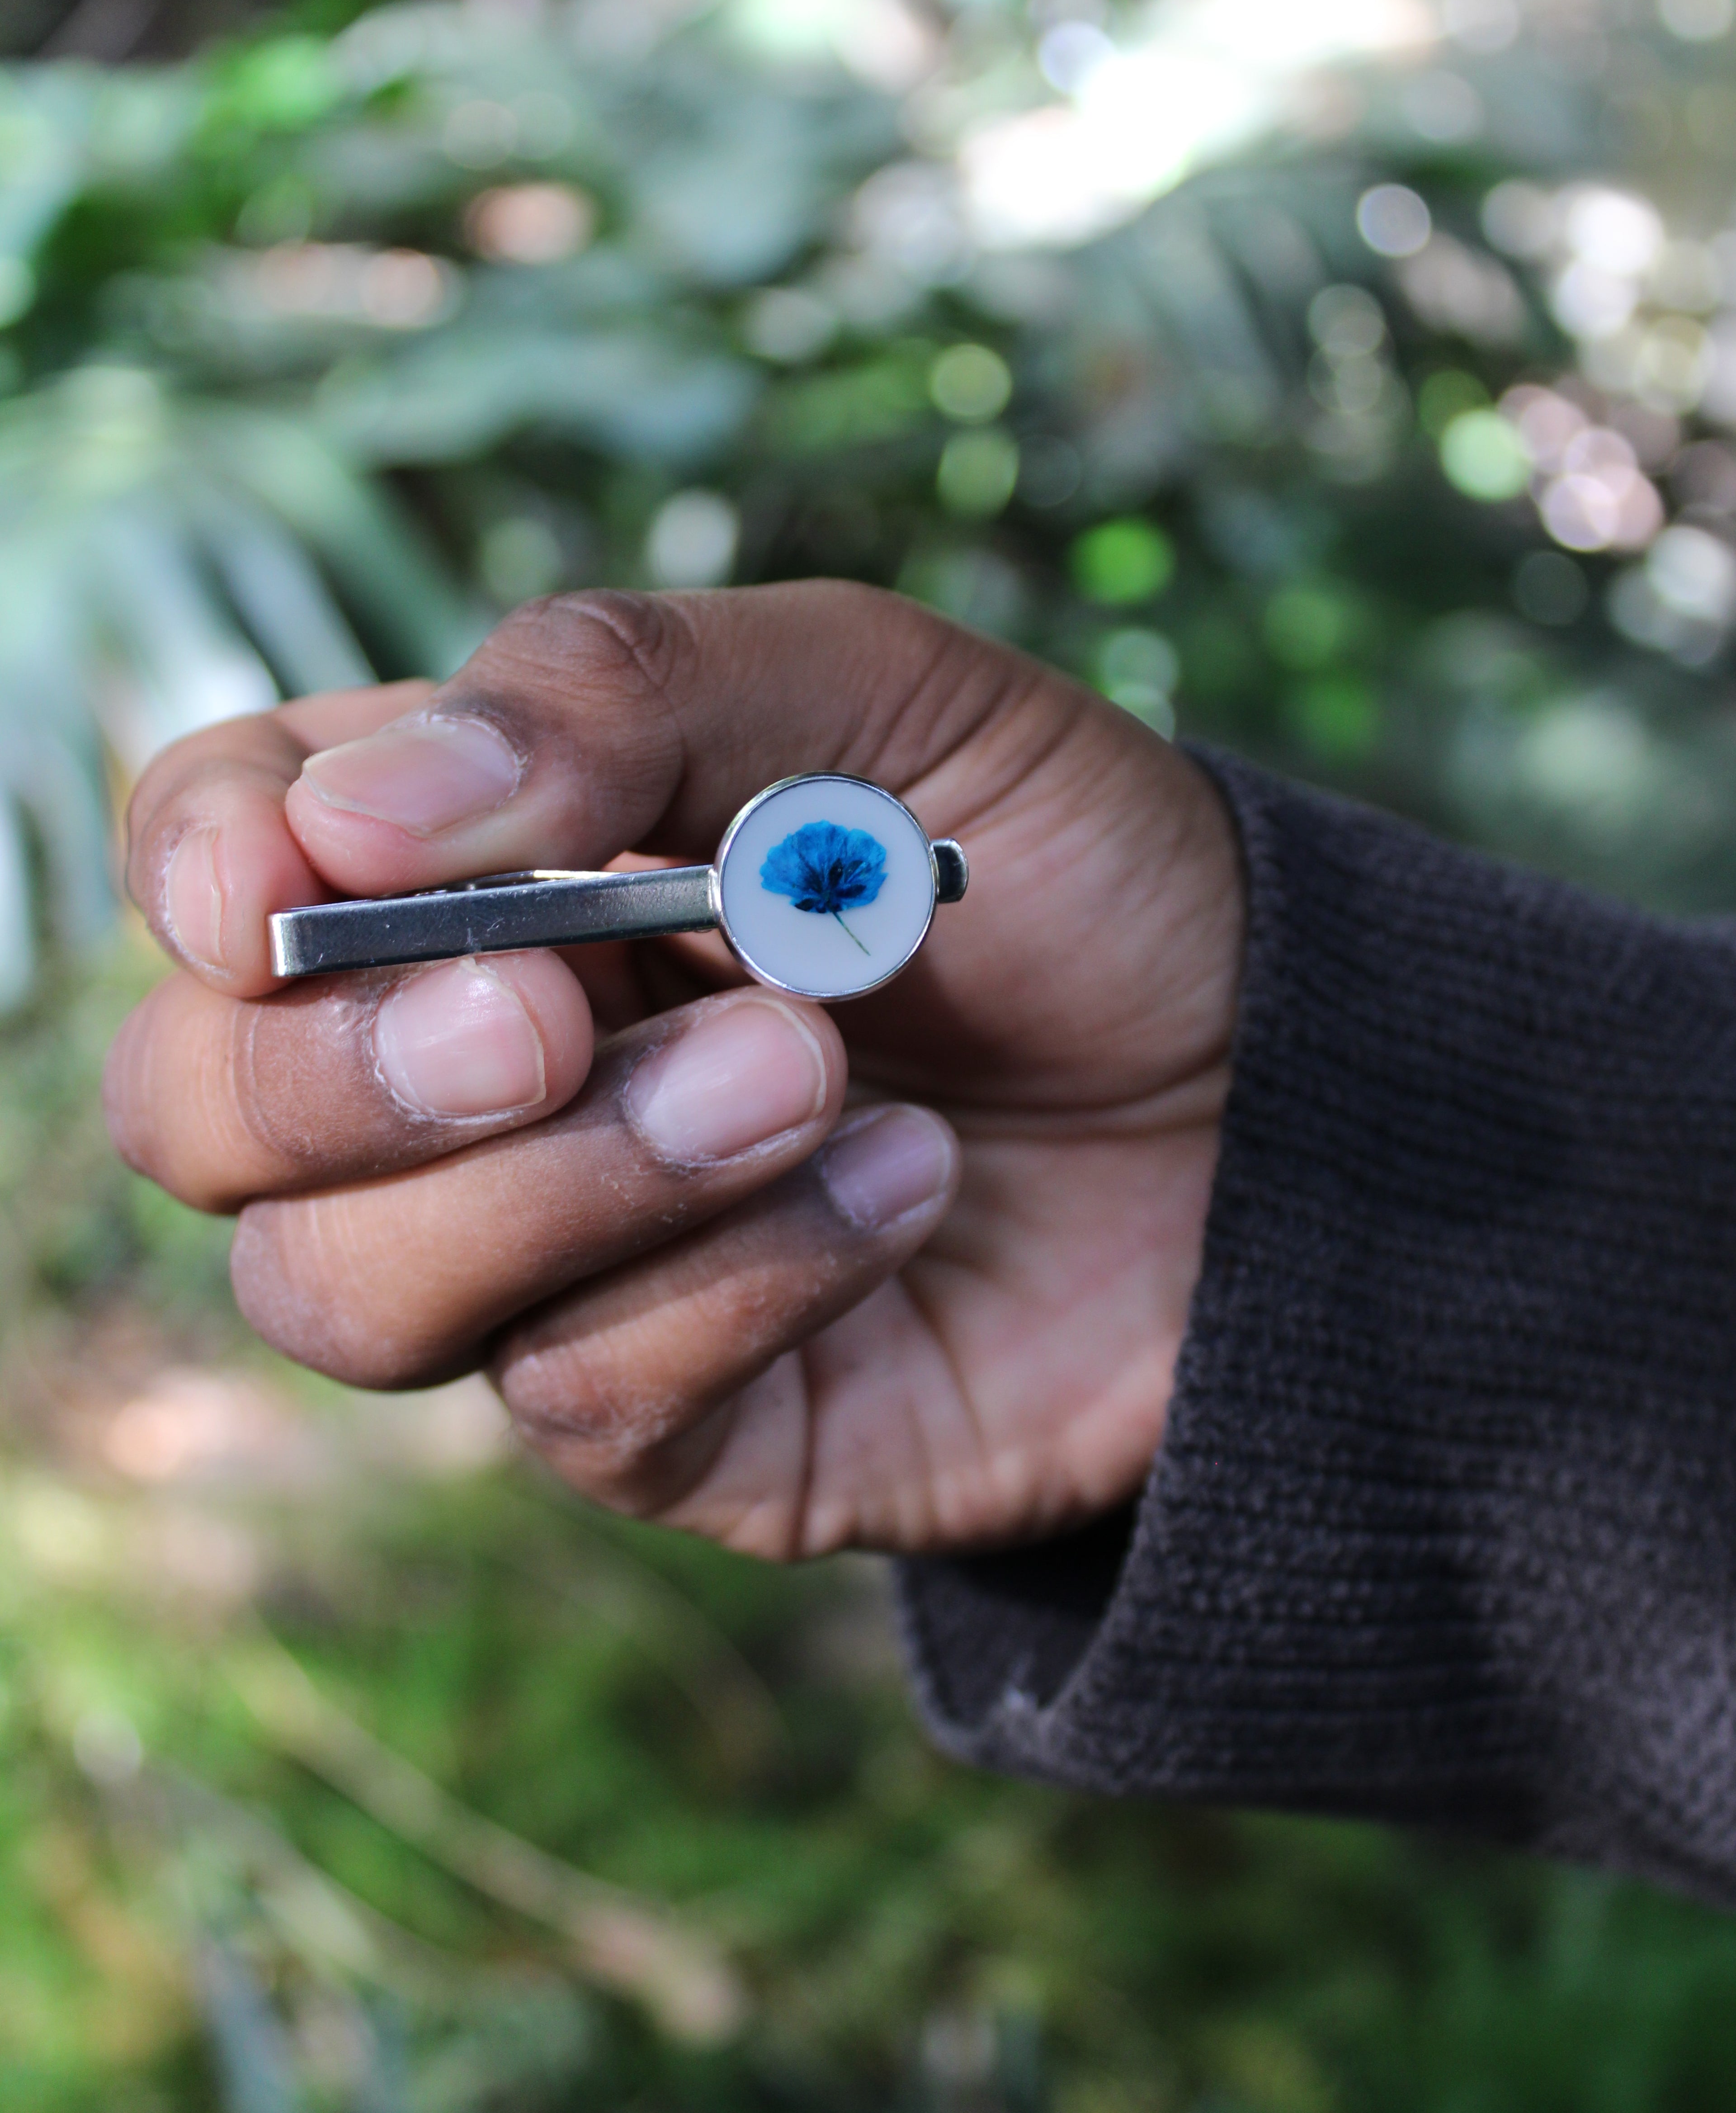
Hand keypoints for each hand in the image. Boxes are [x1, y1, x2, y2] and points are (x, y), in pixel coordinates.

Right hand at [104, 583, 1241, 1558]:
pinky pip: (578, 1398)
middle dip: (345, 1071)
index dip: (203, 869)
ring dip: (576, 1178)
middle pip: (204, 1118)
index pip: (211, 861)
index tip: (291, 879)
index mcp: (476, 868)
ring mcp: (545, 1266)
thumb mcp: (888, 694)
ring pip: (348, 1293)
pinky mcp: (663, 1424)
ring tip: (811, 1072)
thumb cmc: (1067, 872)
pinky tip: (909, 1183)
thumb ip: (626, 688)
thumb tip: (358, 812)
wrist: (1269, 1091)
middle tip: (554, 1007)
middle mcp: (460, 1077)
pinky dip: (746, 1274)